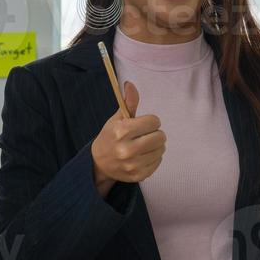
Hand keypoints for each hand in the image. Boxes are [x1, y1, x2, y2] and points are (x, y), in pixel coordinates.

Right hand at [91, 81, 165, 197]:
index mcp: (122, 131)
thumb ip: (128, 103)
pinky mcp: (138, 176)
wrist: (99, 163)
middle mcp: (127, 149)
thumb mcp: (117, 118)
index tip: (143, 124)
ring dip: (155, 146)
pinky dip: (153, 158)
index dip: (151, 121)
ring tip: (143, 146)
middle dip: (155, 134)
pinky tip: (143, 156)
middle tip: (145, 135)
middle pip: (160, 137)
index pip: (154, 121)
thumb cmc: (111, 137)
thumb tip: (130, 84)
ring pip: (161, 150)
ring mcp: (133, 165)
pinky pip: (158, 162)